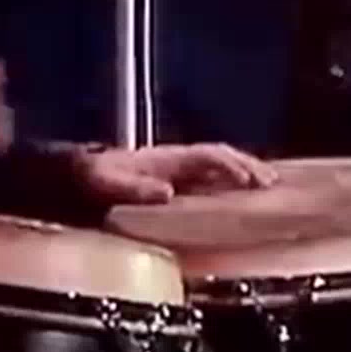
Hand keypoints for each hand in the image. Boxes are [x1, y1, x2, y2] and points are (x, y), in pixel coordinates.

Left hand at [72, 143, 279, 204]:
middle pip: (220, 156)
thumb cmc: (94, 178)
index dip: (228, 166)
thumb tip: (167, 193)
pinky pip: (210, 178)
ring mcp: (177, 169)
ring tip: (269, 185)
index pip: (206, 155)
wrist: (78, 176)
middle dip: (247, 166)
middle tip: (271, 182)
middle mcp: (176, 160)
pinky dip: (231, 183)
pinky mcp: (175, 182)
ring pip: (219, 165)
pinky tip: (242, 196)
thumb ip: (135, 188)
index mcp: (165, 158)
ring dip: (244, 172)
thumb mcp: (107, 183)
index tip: (248, 180)